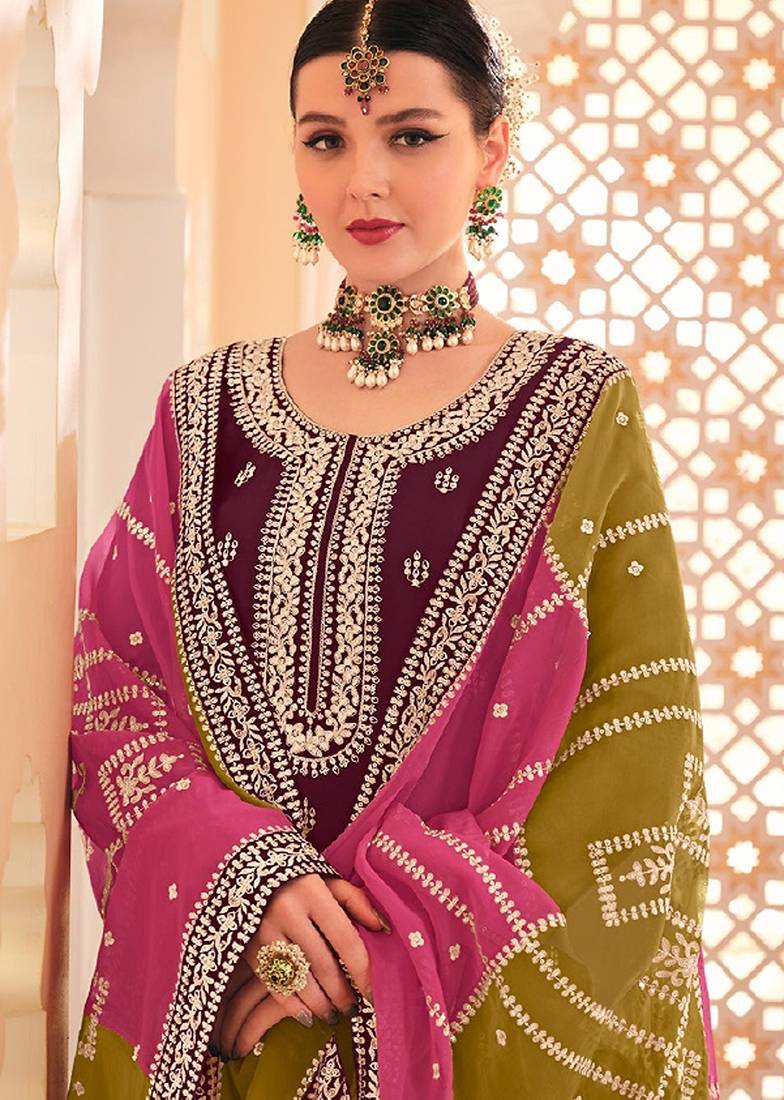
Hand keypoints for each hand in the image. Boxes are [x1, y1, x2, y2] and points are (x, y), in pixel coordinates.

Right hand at [212, 873, 390, 1059]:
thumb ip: (356, 901)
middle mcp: (287, 912)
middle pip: (322, 964)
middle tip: (353, 1009)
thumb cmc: (299, 878)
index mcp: (312, 892)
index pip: (345, 940)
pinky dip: (291, 1006)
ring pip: (299, 979)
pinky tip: (307, 1016)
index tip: (371, 992)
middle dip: (341, 994)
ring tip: (334, 1015)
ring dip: (320, 1004)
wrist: (249, 872)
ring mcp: (265, 931)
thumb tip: (382, 929)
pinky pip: (274, 984)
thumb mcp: (329, 881)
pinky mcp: (249, 947)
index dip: (362, 971)